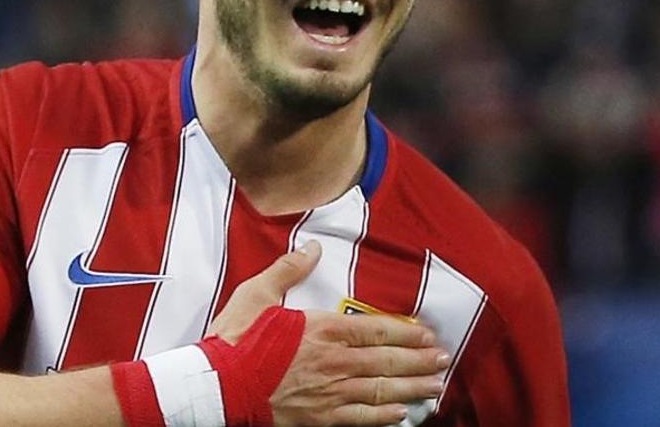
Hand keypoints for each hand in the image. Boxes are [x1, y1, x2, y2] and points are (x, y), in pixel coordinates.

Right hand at [208, 242, 451, 426]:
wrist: (217, 387)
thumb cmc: (235, 340)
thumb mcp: (257, 294)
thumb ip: (288, 270)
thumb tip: (311, 250)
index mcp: (323, 330)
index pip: (376, 330)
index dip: (406, 333)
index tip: (426, 334)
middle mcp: (334, 362)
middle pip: (387, 361)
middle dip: (419, 360)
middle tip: (442, 359)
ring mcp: (329, 392)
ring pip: (382, 390)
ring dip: (412, 387)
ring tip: (434, 386)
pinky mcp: (319, 418)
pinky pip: (362, 418)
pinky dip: (385, 416)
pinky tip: (401, 414)